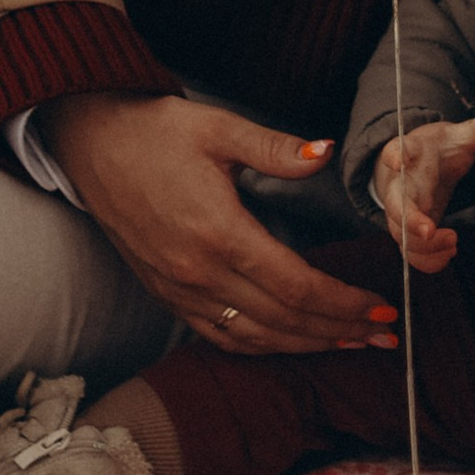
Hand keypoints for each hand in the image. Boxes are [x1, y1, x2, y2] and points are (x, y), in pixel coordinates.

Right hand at [41, 93, 398, 352]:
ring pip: (253, 338)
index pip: (295, 286)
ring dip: (306, 346)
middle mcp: (198, 273)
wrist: (91, 143)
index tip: (381, 305)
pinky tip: (289, 343)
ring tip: (349, 344)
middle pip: (282, 321)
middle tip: (384, 333)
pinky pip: (220, 336)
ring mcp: (179, 290)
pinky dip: (261, 347)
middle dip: (338, 331)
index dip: (342, 302)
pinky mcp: (166, 294)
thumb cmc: (156, 131)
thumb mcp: (218, 127)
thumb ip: (275, 148)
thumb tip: (325, 152)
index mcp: (218, 233)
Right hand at [374, 117, 474, 272]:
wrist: (419, 167)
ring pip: (401, 236)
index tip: (397, 159)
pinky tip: (449, 253)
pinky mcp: (408, 234)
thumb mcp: (456, 137)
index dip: (395, 155)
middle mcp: (399, 185)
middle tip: (429, 229)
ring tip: (453, 242)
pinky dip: (428, 261)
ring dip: (424, 247)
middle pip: (394, 204)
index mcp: (409, 154)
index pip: (396, 150)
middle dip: (409, 219)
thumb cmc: (438, 150)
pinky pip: (411, 254)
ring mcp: (400, 212)